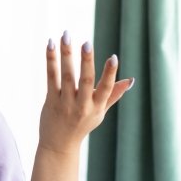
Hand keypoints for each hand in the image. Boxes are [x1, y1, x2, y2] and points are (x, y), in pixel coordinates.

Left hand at [38, 30, 131, 153]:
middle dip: (87, 61)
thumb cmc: (81, 125)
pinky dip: (51, 60)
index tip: (113, 57)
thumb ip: (112, 95)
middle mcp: (81, 106)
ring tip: (66, 35)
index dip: (110, 74)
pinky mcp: (50, 101)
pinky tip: (51, 44)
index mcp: (96, 108)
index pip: (105, 89)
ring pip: (66, 76)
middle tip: (87, 42)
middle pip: (85, 81)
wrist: (59, 145)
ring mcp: (64, 103)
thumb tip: (130, 80)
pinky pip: (51, 77)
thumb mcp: (100, 113)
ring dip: (65, 54)